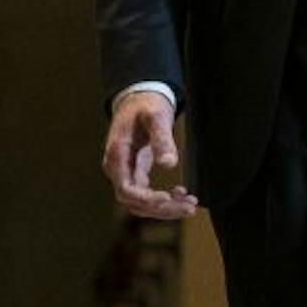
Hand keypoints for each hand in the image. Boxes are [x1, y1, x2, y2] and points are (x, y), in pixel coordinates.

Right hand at [101, 91, 197, 219]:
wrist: (138, 98)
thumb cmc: (146, 105)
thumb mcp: (156, 116)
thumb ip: (162, 139)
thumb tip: (169, 164)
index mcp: (117, 154)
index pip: (126, 189)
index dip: (146, 199)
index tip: (167, 197)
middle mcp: (117, 168)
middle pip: (134, 202)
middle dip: (161, 209)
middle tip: (189, 207)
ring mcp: (125, 172)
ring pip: (140, 204)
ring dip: (165, 209)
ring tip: (190, 205)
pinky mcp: (135, 173)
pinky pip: (146, 195)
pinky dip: (164, 201)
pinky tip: (182, 194)